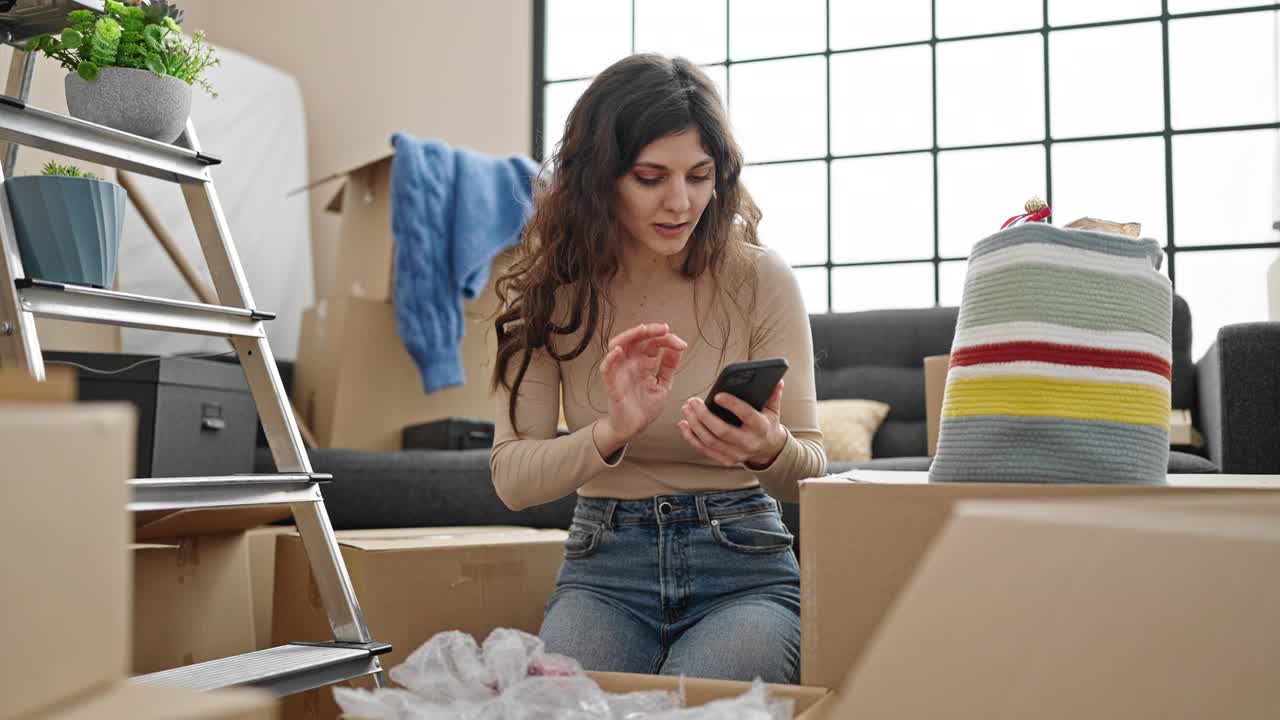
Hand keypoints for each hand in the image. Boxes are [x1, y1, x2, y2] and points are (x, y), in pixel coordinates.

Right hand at [593, 323, 686, 456]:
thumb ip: (669, 367)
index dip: (667, 339)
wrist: (633, 428)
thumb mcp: (663, 384)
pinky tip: (618, 352)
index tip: (681, 344)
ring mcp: (620, 372)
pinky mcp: (612, 385)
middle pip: (635, 338)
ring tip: (642, 330)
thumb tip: (678, 348)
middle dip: (649, 330)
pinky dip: (610, 359)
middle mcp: (631, 364)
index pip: (653, 343)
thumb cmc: (644, 408)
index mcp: (644, 363)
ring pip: (618, 345)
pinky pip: (607, 369)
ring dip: (629, 336)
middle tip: (663, 329)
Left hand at [678, 380, 787, 467]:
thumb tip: (776, 380)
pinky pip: (705, 450)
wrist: (769, 450)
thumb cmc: (767, 424)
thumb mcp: (773, 410)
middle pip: (722, 431)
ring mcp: (736, 454)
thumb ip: (773, 395)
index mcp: (761, 427)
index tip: (717, 395)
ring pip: (710, 441)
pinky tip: (684, 424)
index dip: (732, 405)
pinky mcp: (726, 460)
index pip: (746, 415)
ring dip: (695, 425)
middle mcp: (748, 443)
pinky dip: (691, 437)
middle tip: (693, 401)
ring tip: (686, 409)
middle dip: (704, 415)